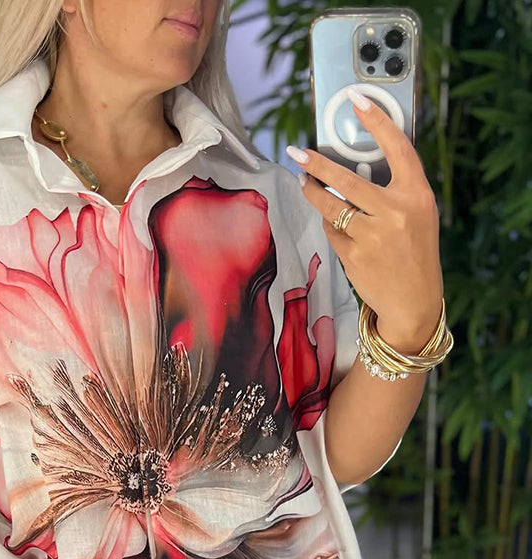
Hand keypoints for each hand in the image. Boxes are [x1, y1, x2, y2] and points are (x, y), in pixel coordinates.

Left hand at [286, 89, 443, 352]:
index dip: (377, 120)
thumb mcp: (418, 215)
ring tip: (303, 180)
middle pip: (348, 179)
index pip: (398, 148)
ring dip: (312, 191)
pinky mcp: (354, 256)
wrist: (413, 301)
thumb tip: (358, 164)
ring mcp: (373, 236)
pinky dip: (331, 226)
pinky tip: (336, 226)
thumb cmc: (414, 252)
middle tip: (298, 151)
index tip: (356, 99)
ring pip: (331, 206)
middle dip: (318, 163)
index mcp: (418, 195)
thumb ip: (395, 190)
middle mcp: (396, 212)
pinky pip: (332, 232)